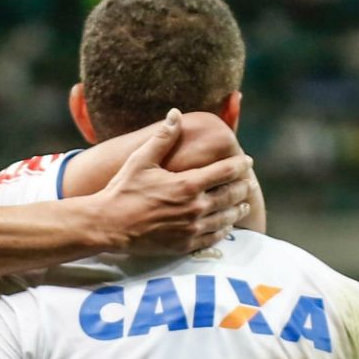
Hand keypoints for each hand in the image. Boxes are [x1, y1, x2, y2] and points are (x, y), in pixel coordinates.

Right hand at [97, 109, 252, 255]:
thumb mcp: (141, 160)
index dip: (240, 165)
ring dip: (238, 210)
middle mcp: (195, 207)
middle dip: (243, 188)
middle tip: (249, 183)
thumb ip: (163, 137)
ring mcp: (192, 228)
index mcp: (188, 184)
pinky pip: (213, 237)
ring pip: (226, 218)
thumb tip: (175, 113)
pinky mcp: (185, 245)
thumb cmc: (123, 190)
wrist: (108, 225)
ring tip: (244, 205)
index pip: (226, 172)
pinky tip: (226, 226)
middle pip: (231, 195)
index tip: (247, 162)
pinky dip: (224, 230)